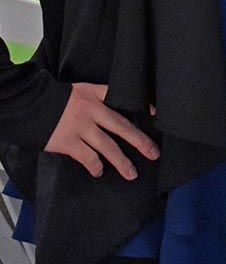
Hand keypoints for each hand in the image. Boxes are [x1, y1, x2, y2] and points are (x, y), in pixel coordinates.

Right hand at [44, 83, 158, 179]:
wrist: (31, 104)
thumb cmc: (57, 98)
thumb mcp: (82, 90)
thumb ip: (100, 97)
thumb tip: (117, 107)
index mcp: (96, 97)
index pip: (122, 99)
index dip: (140, 104)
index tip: (156, 112)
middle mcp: (92, 113)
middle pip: (121, 127)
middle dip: (139, 141)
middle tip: (153, 153)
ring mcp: (80, 128)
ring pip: (107, 146)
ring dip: (121, 161)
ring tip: (131, 173)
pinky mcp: (67, 142)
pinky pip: (86, 156)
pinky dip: (95, 165)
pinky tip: (99, 172)